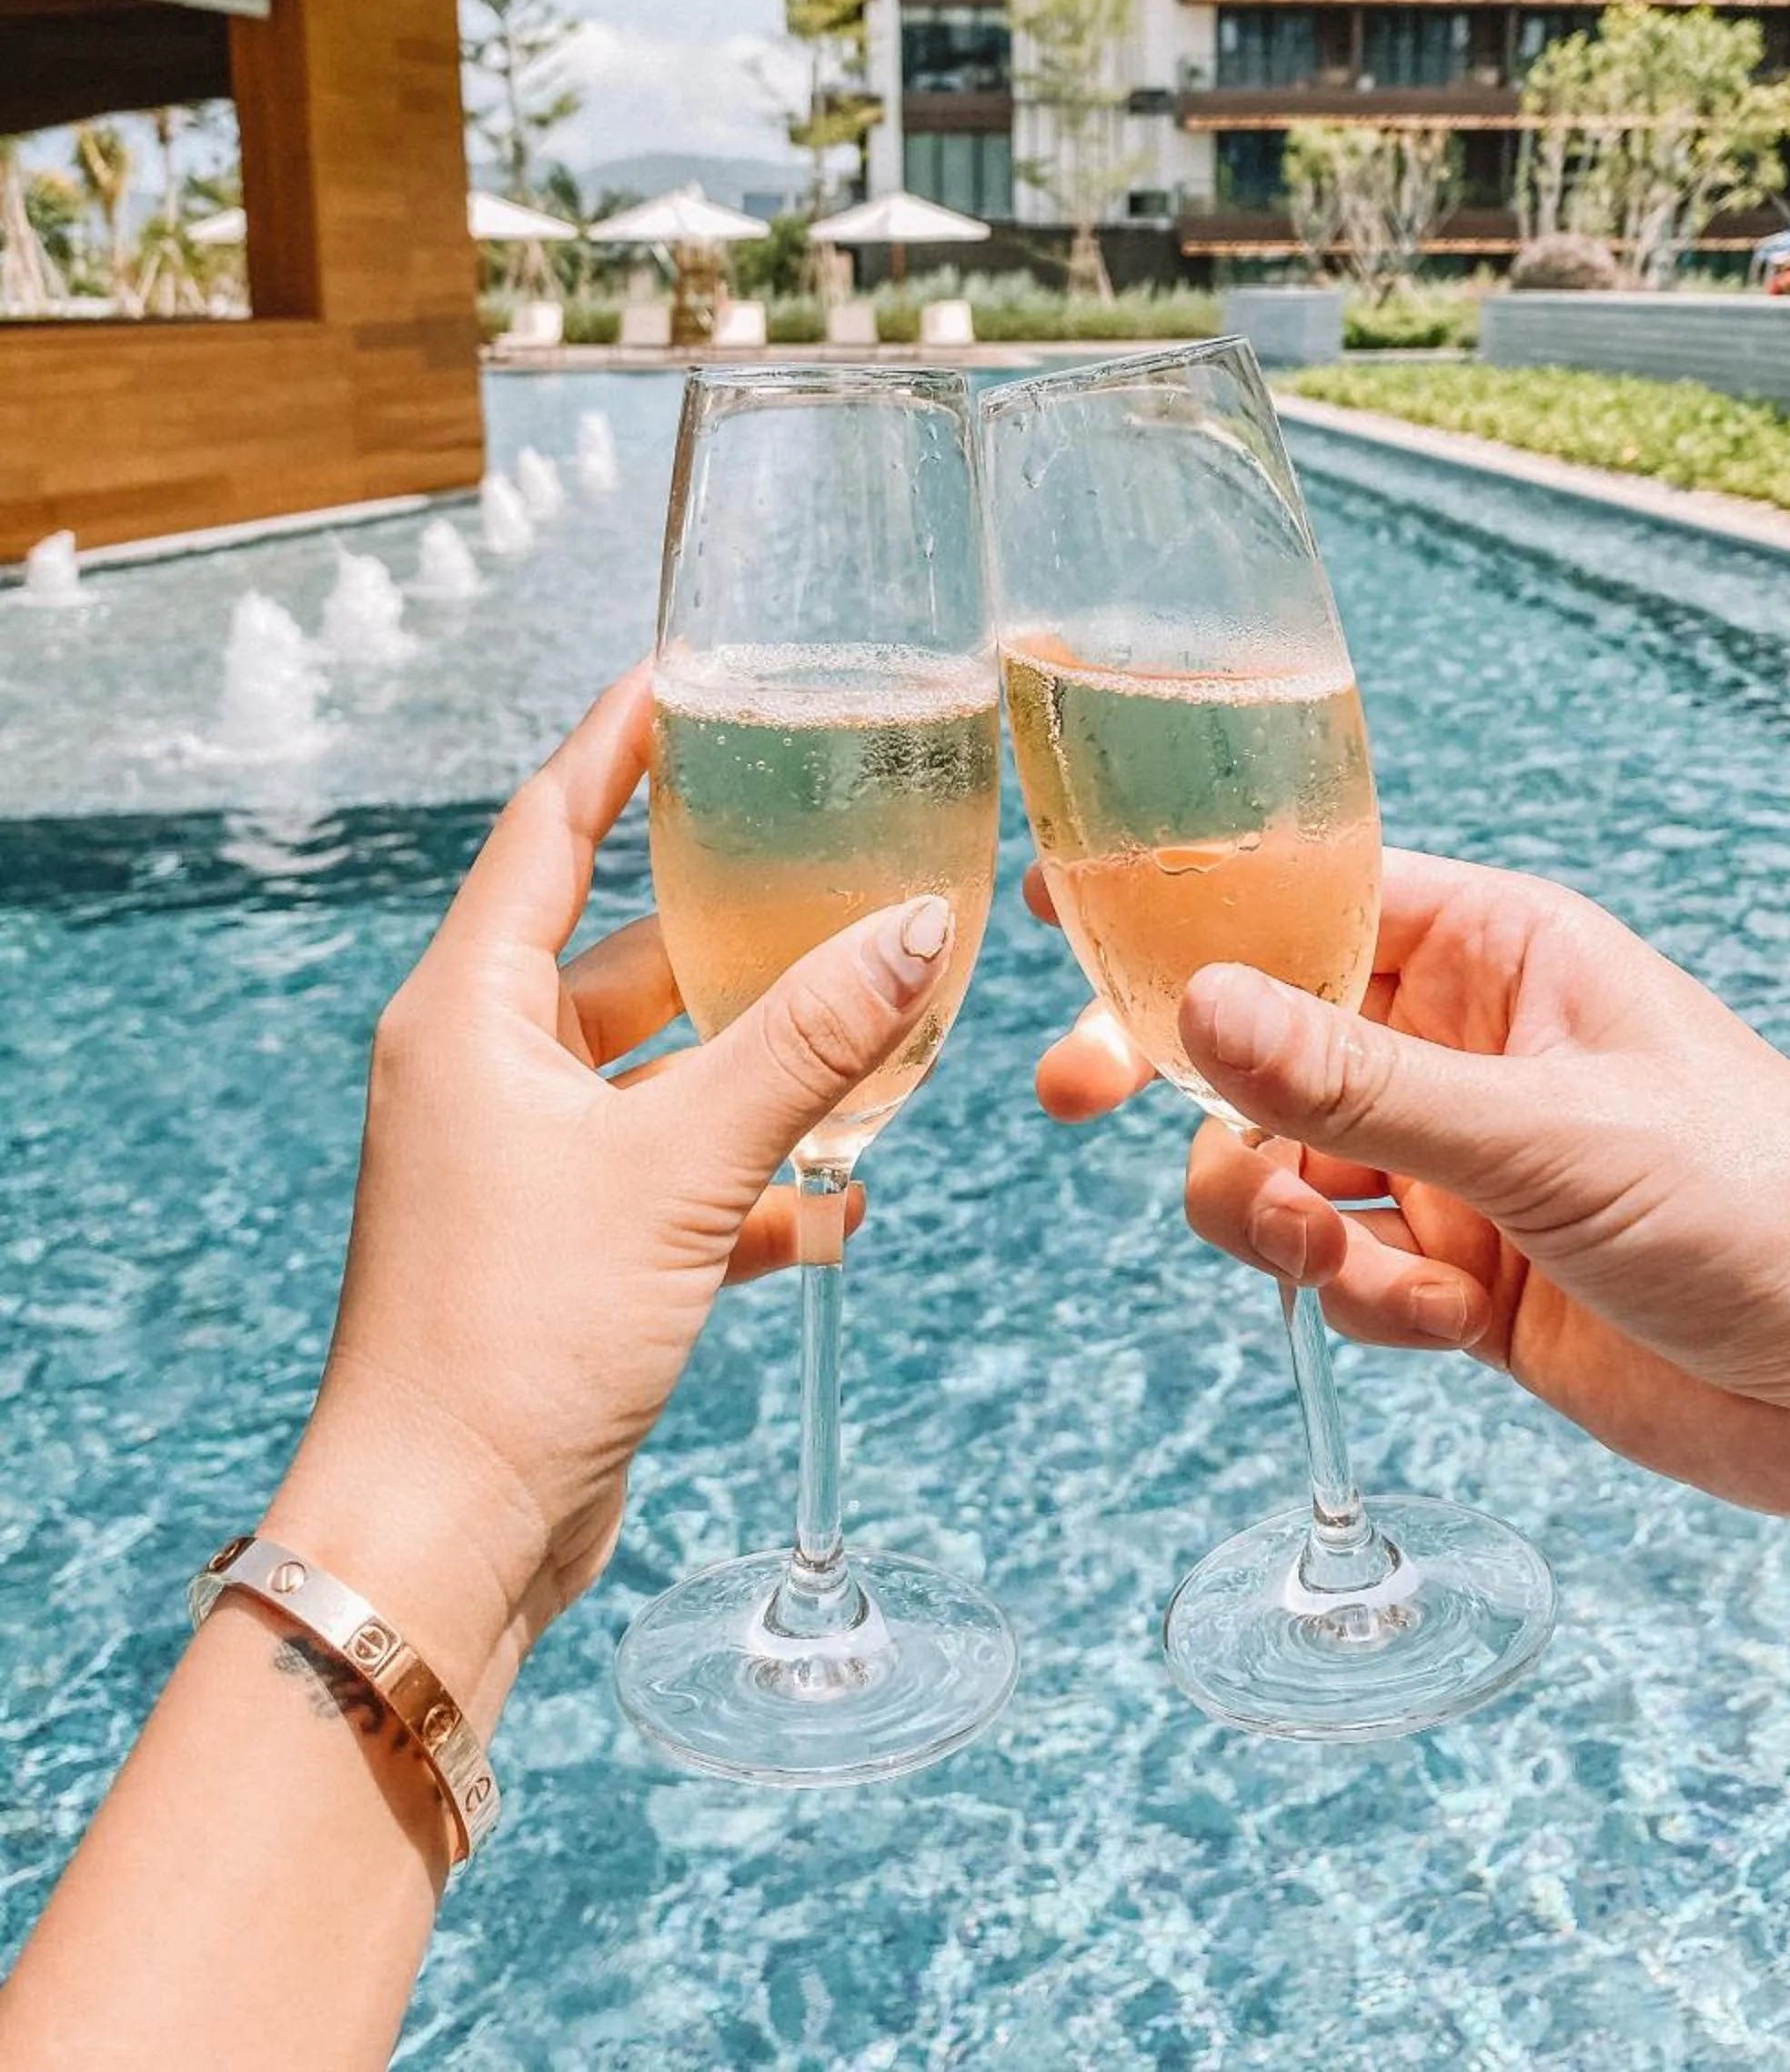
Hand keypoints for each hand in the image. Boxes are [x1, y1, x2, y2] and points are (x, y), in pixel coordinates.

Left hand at [268, 668, 956, 1722]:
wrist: (444, 1539)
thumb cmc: (517, 1333)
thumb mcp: (678, 1165)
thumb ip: (806, 1044)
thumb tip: (915, 928)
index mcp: (469, 1011)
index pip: (549, 827)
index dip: (619, 746)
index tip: (690, 680)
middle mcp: (484, 1070)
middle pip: (628, 952)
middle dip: (739, 930)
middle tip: (843, 865)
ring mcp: (521, 1164)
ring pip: (665, 1073)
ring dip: (765, 1073)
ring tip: (881, 1038)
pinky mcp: (562, 1251)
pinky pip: (673, 1178)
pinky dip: (751, 1181)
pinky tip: (839, 1201)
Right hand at [1032, 851, 1789, 1543]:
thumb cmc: (1760, 1202)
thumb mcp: (1547, 1135)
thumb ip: (1358, 1084)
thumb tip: (1193, 1004)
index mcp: (1495, 951)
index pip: (1307, 895)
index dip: (1184, 902)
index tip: (1064, 905)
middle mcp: (1460, 1044)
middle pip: (1261, 1036)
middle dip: (1175, 1073)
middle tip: (1073, 1096)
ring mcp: (1455, 1162)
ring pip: (1280, 1162)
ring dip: (1271, 1211)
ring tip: (1319, 1253)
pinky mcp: (1461, 1274)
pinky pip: (1343, 1272)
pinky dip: (1366, 1305)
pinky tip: (1450, 1323)